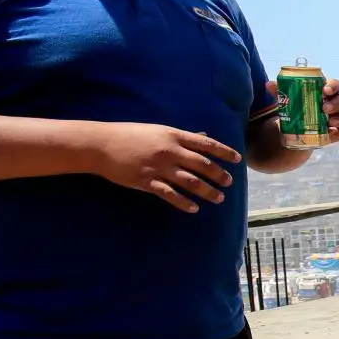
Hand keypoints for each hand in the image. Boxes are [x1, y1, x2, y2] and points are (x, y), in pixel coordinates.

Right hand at [84, 121, 239, 212]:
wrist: (101, 145)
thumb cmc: (130, 135)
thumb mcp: (158, 130)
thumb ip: (182, 136)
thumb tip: (204, 136)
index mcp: (173, 136)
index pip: (206, 144)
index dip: (224, 152)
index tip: (237, 159)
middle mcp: (169, 151)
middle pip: (202, 165)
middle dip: (219, 175)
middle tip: (229, 182)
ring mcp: (158, 167)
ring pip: (191, 182)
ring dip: (207, 191)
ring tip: (219, 198)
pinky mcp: (146, 181)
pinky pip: (170, 194)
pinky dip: (184, 202)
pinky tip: (194, 208)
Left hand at [262, 79, 338, 145]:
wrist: (299, 129)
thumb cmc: (297, 108)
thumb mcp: (288, 100)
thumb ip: (280, 92)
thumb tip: (269, 85)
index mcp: (328, 91)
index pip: (336, 84)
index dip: (333, 86)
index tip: (324, 90)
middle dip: (338, 103)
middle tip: (324, 109)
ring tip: (330, 123)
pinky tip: (334, 133)